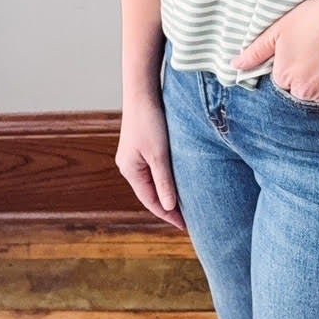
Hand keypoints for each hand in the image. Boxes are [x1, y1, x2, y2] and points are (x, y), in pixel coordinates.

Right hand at [114, 89, 187, 231]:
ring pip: (153, 182)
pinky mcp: (141, 147)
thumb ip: (164, 182)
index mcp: (130, 170)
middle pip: (151, 194)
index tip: (186, 226)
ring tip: (186, 205)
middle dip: (169, 207)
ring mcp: (134, 157)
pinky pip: (155, 171)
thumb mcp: (159, 154)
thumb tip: (169, 207)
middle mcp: (129, 166)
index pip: (151, 201)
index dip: (168, 215)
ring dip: (168, 193)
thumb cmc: (149, 121)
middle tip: (190, 220)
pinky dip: (167, 180)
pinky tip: (179, 182)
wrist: (142, 92)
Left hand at [231, 0, 318, 103]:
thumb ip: (256, 51)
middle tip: (318, 53)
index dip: (292, 65)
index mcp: (284, 77)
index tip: (303, 51)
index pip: (283, 81)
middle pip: (300, 91)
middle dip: (306, 77)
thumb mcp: (279, 29)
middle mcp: (303, 91)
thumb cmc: (315, 18)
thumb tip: (234, 66)